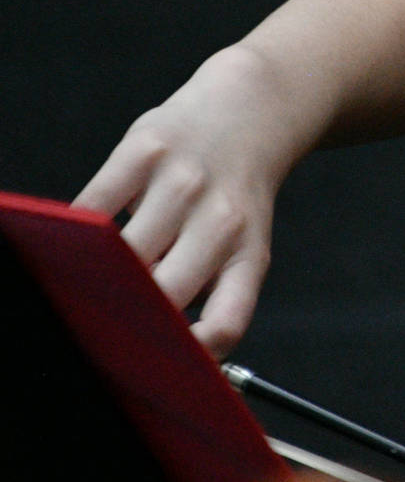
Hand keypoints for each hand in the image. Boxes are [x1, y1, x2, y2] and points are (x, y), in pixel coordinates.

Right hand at [74, 44, 301, 354]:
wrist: (252, 106)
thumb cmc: (233, 192)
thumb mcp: (240, 241)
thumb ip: (203, 287)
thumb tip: (140, 341)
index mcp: (249, 253)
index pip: (225, 323)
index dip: (191, 359)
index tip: (157, 375)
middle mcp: (223, 218)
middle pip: (167, 293)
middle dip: (129, 321)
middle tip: (103, 335)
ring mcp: (184, 180)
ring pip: (124, 252)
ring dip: (98, 276)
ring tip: (88, 285)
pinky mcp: (147, 146)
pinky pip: (92, 204)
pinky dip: (75, 231)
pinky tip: (78, 241)